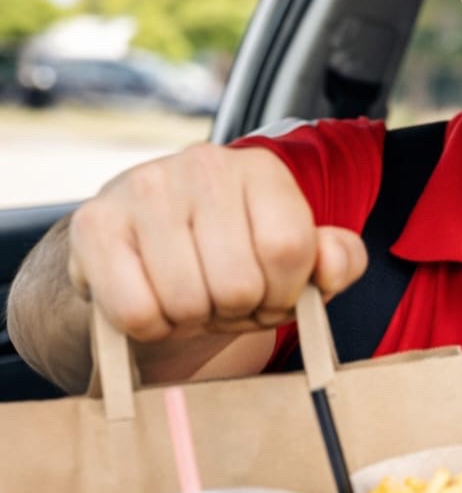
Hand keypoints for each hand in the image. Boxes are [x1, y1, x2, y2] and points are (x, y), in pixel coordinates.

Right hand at [67, 142, 366, 340]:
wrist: (139, 254)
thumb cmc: (227, 260)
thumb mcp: (294, 263)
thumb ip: (335, 263)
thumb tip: (333, 263)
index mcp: (261, 170)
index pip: (288, 249)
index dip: (283, 293)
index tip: (269, 294)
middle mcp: (203, 165)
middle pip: (238, 284)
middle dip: (236, 312)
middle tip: (222, 299)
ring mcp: (144, 188)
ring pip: (187, 303)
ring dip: (192, 320)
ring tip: (189, 297)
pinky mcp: (95, 224)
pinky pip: (137, 312)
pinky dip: (150, 327)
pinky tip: (152, 300)